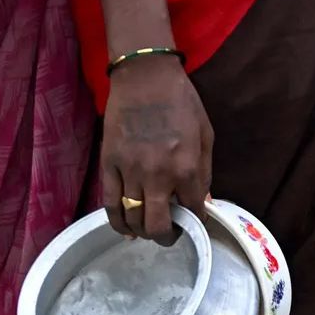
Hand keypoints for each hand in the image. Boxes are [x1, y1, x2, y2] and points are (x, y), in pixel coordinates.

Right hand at [100, 54, 212, 241]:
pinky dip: (118, 223)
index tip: (194, 223)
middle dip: (167, 237)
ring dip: (143, 232)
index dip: (196, 222)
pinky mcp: (109, 165)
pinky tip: (126, 229)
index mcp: (187, 167)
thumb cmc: (182, 102)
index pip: (193, 210)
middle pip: (158, 226)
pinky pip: (110, 205)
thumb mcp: (205, 134)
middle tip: (171, 235)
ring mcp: (130, 171)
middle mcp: (158, 175)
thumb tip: (204, 201)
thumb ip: (205, 171)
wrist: (145, 77)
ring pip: (133, 219)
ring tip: (150, 229)